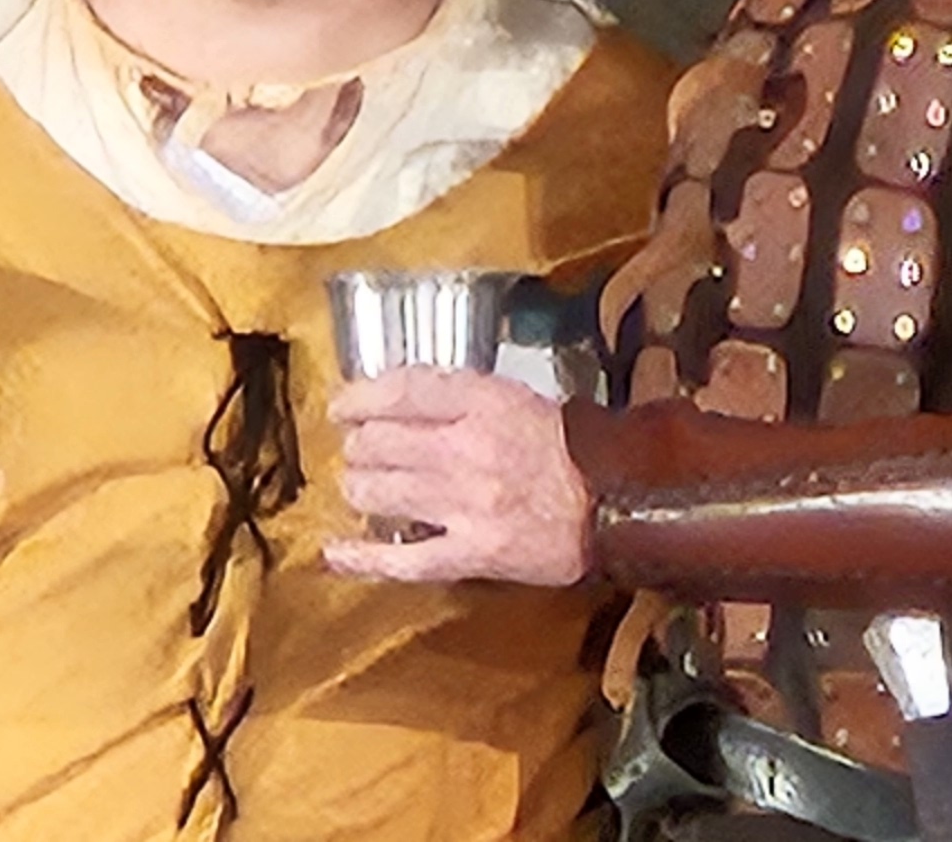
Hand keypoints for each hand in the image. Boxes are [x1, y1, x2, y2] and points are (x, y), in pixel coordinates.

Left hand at [322, 368, 595, 587]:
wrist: (616, 503)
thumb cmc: (568, 448)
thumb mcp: (515, 398)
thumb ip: (459, 396)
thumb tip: (398, 400)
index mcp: (484, 403)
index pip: (402, 391)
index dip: (360, 398)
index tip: (342, 407)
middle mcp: (468, 449)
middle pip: (379, 442)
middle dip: (359, 447)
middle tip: (360, 451)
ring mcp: (466, 505)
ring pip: (379, 494)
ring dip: (359, 489)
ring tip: (361, 488)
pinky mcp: (471, 553)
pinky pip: (402, 559)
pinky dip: (362, 557)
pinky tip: (336, 552)